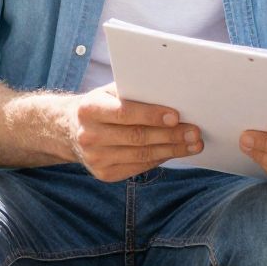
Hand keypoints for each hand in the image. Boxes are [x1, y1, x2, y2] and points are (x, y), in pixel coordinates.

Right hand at [67, 86, 201, 181]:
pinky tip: (175, 152)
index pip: (124, 113)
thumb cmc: (103, 104)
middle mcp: (89, 135)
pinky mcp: (104, 174)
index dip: (151, 115)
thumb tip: (172, 95)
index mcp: (90, 109)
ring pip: (141, 155)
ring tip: (193, 144)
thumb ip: (135, 92)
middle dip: (170, 135)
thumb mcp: (111, 91)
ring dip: (172, 150)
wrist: (72, 129)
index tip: (176, 116)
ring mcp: (95, 158)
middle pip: (136, 137)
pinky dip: (160, 159)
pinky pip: (139, 167)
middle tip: (194, 132)